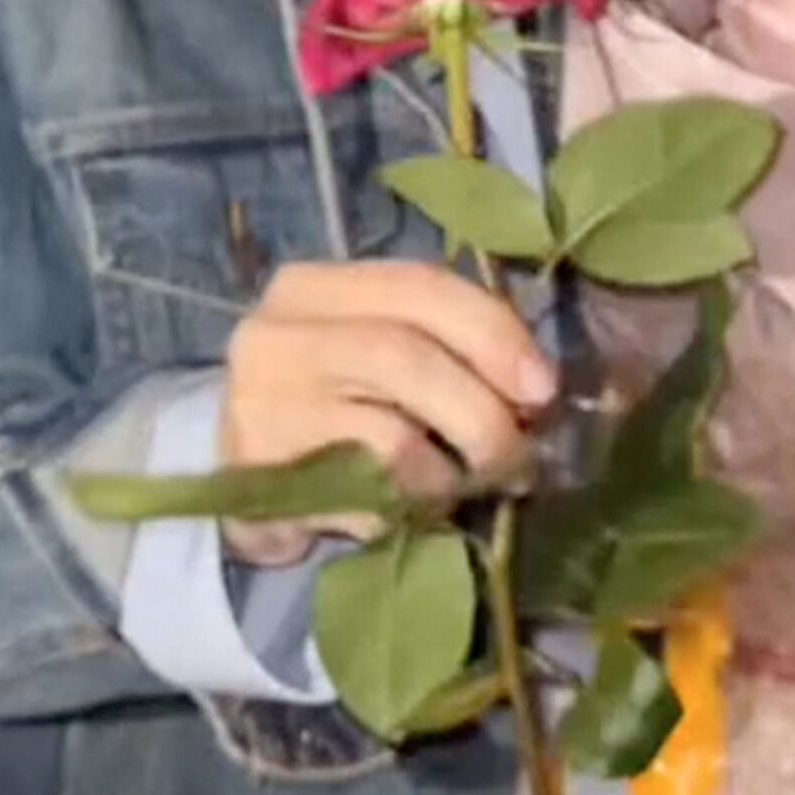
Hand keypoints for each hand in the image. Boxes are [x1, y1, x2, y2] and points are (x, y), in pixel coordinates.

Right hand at [221, 260, 557, 566]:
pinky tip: (408, 510)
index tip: (543, 387)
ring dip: (452, 469)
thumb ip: (445, 352)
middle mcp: (279, 329)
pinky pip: (365, 489)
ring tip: (469, 488)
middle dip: (481, 409)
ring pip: (391, 430)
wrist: (250, 487)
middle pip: (406, 352)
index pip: (420, 285)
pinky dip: (410, 503)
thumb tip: (538, 385)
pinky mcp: (262, 469)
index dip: (493, 332)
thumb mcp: (381, 363)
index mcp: (317, 286)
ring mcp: (262, 398)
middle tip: (520, 455)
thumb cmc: (335, 417)